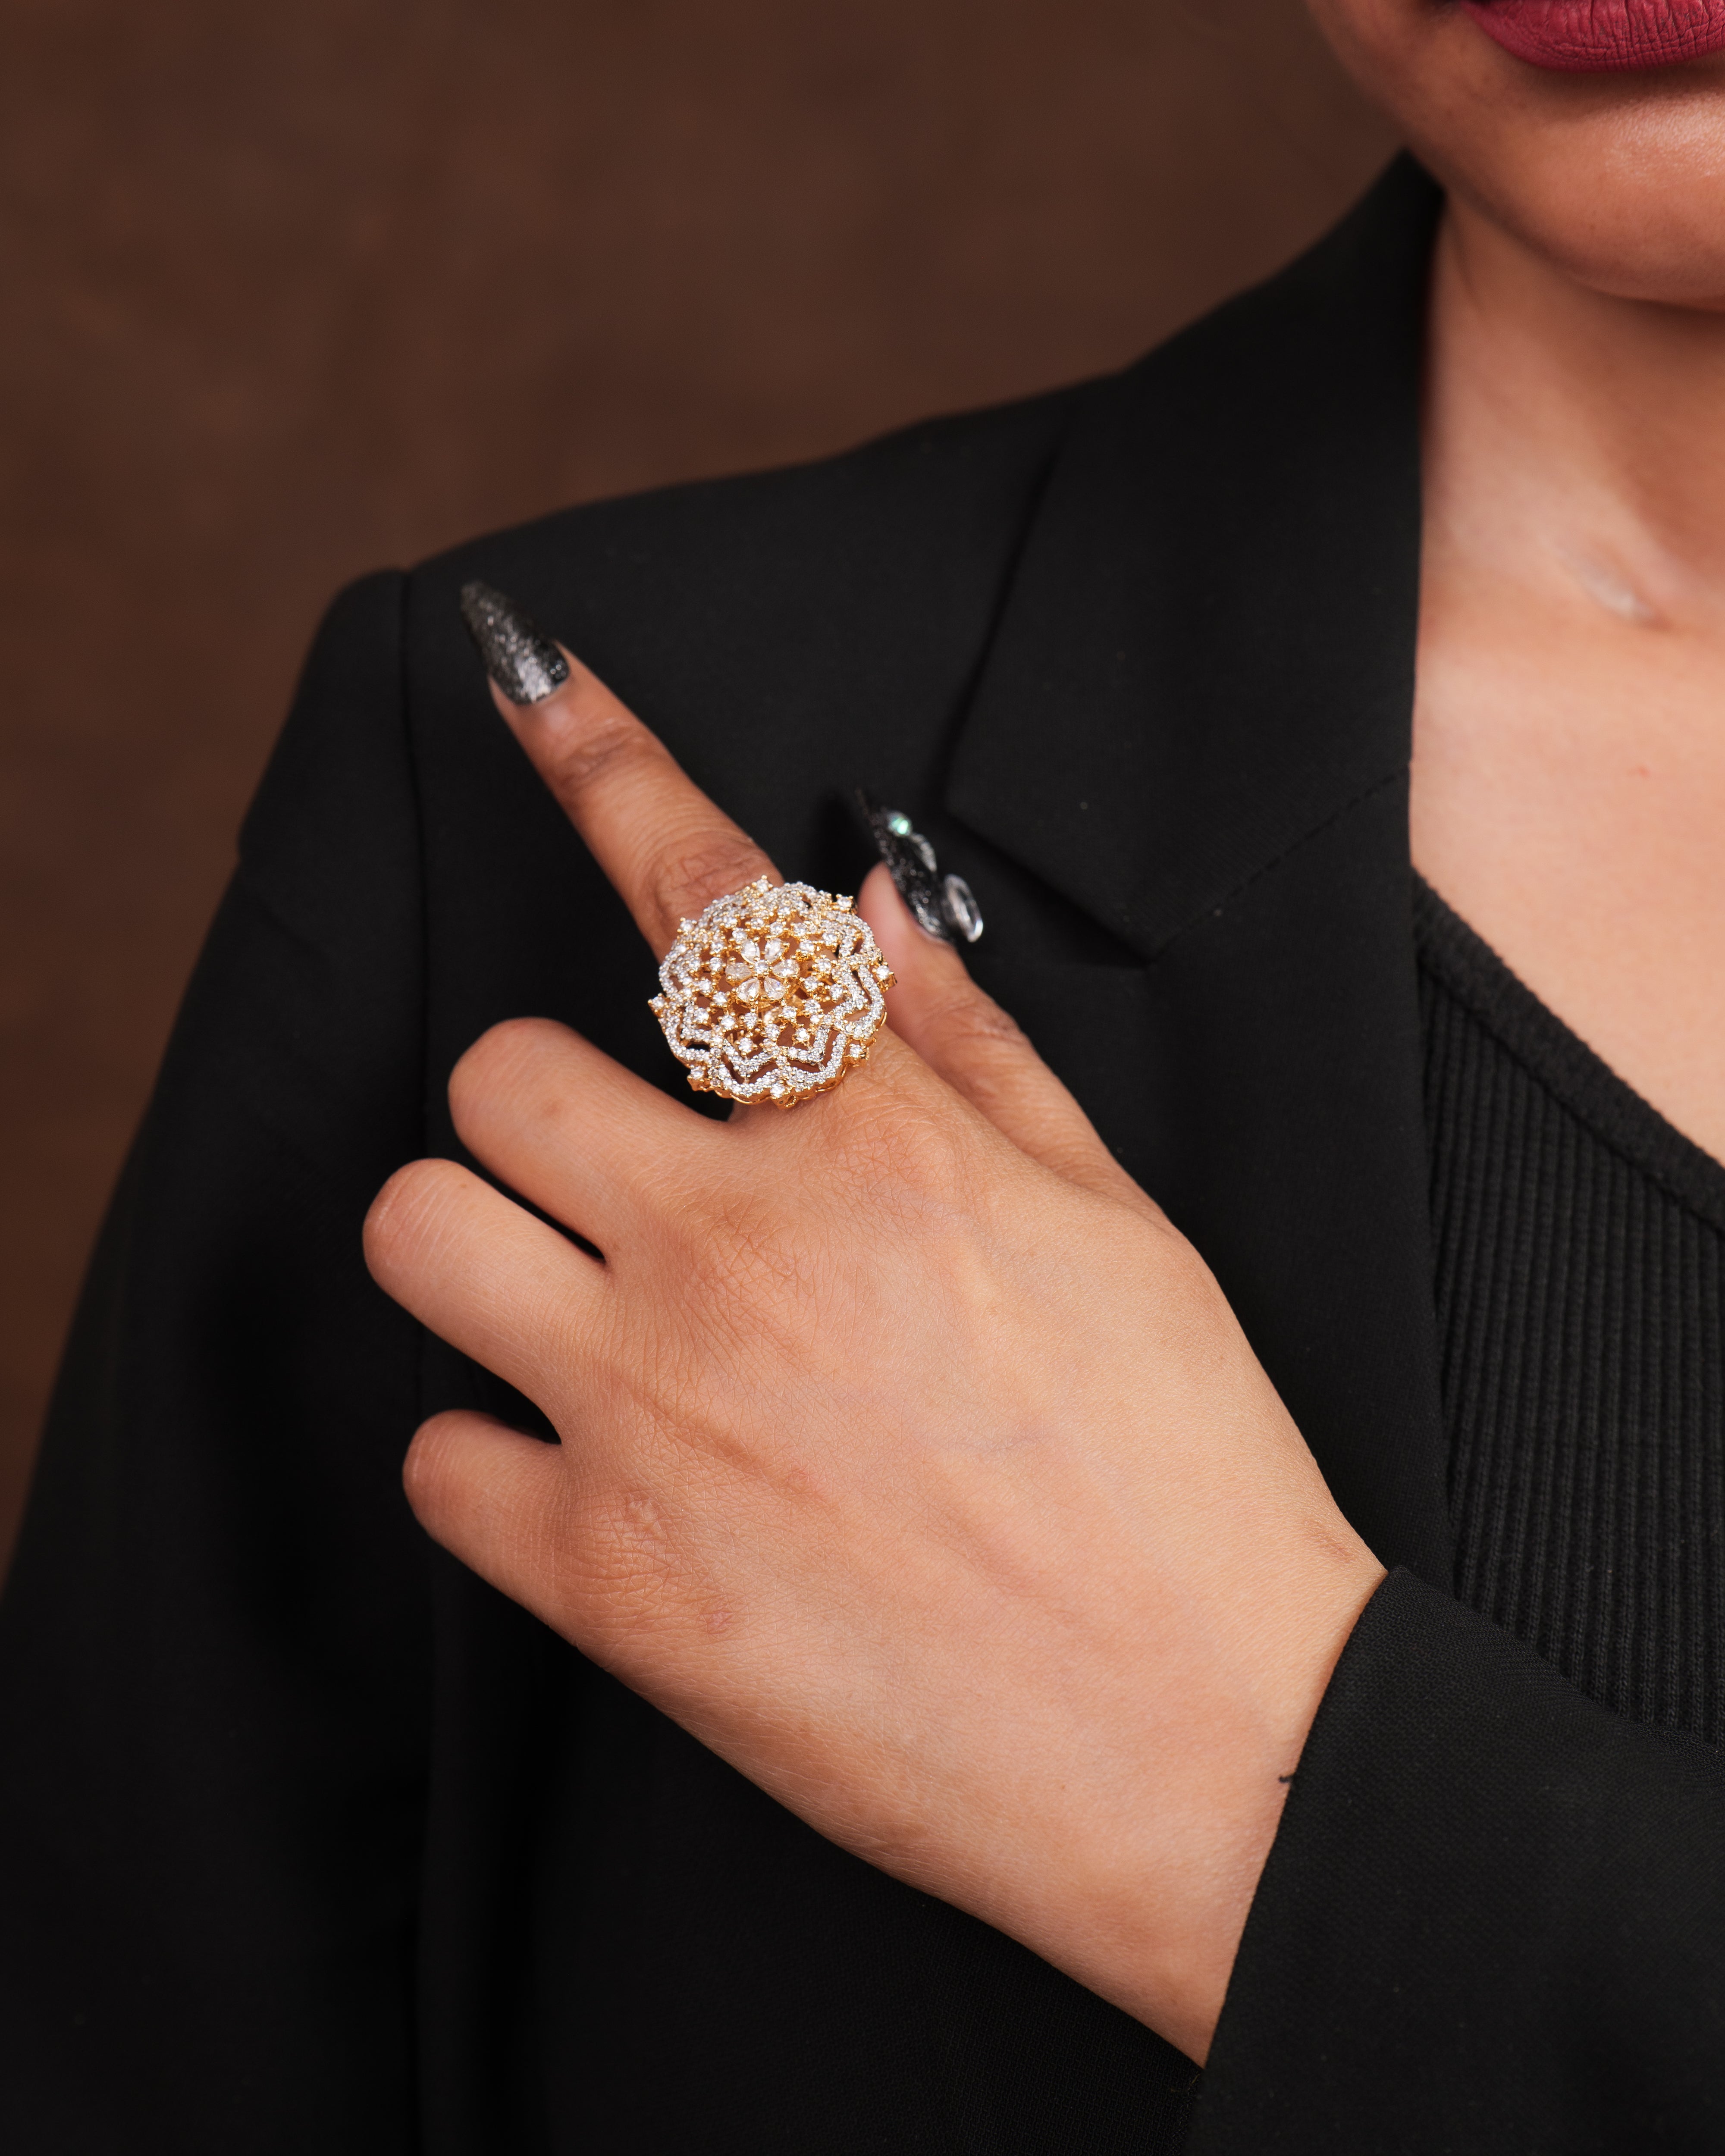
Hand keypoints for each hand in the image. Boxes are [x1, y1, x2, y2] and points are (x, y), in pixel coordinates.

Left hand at [363, 644, 1385, 2063]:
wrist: (1203, 1743)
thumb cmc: (1181, 1474)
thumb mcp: (1116, 1223)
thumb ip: (970, 1048)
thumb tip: (866, 899)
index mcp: (878, 1150)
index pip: (711, 904)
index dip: (602, 762)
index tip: (523, 679)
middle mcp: (741, 1250)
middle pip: (490, 1078)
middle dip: (539, 1120)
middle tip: (622, 1192)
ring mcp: (655, 1410)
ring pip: (414, 1232)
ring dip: (478, 1257)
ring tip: (580, 1320)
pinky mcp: (604, 1577)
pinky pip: (432, 1455)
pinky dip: (496, 1461)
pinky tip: (609, 1485)